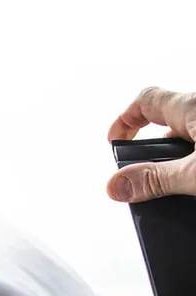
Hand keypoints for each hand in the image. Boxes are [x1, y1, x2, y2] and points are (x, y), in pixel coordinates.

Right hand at [107, 87, 195, 201]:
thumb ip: (156, 179)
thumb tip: (116, 185)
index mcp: (194, 106)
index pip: (146, 100)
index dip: (124, 120)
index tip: (114, 142)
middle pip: (169, 122)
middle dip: (154, 151)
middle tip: (146, 179)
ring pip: (191, 138)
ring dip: (179, 162)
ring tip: (181, 189)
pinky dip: (195, 167)